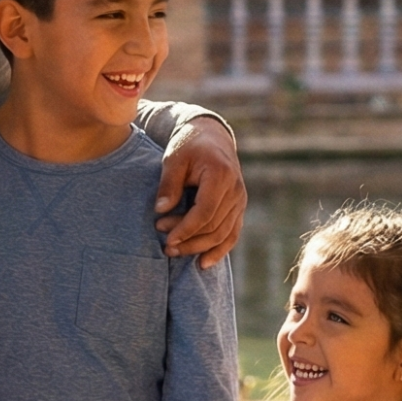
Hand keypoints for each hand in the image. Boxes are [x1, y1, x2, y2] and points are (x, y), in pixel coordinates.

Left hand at [155, 116, 246, 267]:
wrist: (211, 137)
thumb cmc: (189, 146)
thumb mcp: (173, 158)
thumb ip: (168, 184)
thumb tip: (161, 210)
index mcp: (220, 175)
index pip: (205, 212)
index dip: (186, 229)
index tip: (168, 238)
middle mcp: (236, 190)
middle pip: (214, 226)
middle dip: (189, 240)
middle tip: (166, 247)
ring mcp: (240, 200)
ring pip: (223, 234)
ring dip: (199, 247)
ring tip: (175, 253)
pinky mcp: (239, 208)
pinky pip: (232, 234)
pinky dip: (219, 250)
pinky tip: (203, 263)